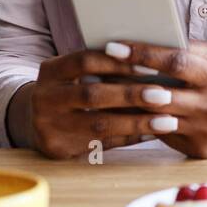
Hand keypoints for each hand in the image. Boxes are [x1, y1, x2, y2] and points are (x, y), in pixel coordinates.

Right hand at [12, 46, 187, 157]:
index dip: (118, 62)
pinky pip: (101, 143)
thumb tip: (153, 58)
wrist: (37, 119)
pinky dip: (131, 137)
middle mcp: (45, 98)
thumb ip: (104, 66)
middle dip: (132, 95)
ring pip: (100, 124)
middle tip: (165, 95)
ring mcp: (48, 125)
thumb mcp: (76, 72)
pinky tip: (154, 133)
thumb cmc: (72, 87)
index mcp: (51, 71)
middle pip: (93, 95)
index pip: (86, 61)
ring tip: (168, 120)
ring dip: (138, 122)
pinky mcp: (59, 148)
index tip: (151, 65)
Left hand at [102, 39, 206, 156]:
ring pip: (155, 119)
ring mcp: (205, 131)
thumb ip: (194, 49)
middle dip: (123, 83)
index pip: (175, 61)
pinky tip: (123, 116)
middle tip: (93, 72)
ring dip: (125, 107)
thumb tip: (158, 39)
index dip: (142, 53)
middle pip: (158, 94)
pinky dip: (141, 126)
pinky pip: (163, 137)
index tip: (114, 46)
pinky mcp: (199, 151)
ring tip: (101, 95)